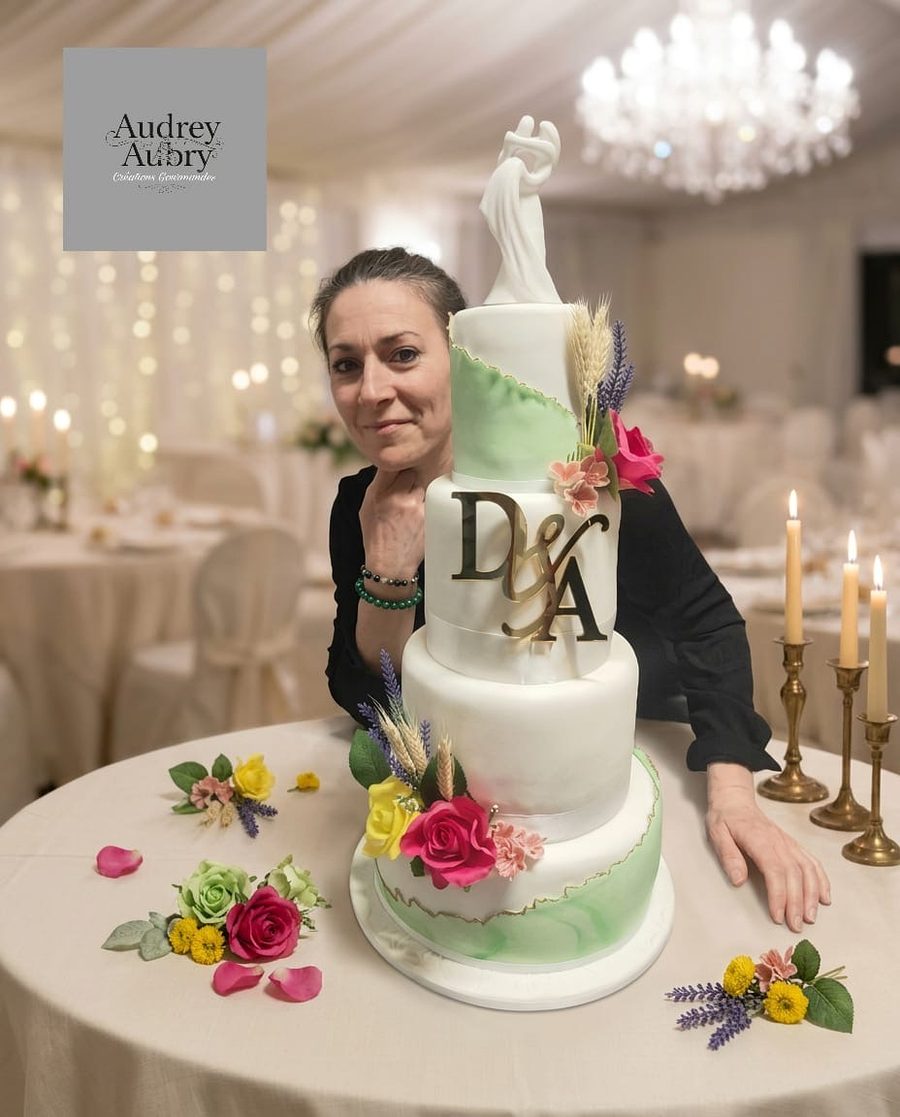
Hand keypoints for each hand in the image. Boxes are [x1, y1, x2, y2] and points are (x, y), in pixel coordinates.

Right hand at [359, 468, 424, 578]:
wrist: (389, 565)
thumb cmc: (376, 537)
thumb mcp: (366, 508)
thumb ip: (378, 486)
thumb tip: (389, 467)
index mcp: (378, 493)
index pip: (391, 464)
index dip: (396, 465)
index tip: (397, 469)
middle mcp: (397, 497)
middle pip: (411, 472)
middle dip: (409, 479)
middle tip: (405, 492)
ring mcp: (416, 507)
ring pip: (423, 486)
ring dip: (419, 493)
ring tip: (410, 509)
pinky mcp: (429, 516)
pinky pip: (431, 501)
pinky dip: (427, 506)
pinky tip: (417, 518)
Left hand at [706, 763, 830, 931]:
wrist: (735, 799)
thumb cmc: (725, 818)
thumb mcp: (717, 833)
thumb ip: (728, 856)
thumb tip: (738, 880)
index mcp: (759, 839)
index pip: (774, 870)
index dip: (779, 895)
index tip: (778, 916)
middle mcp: (779, 841)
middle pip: (794, 874)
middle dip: (797, 903)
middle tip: (796, 926)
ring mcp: (788, 843)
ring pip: (808, 870)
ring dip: (812, 895)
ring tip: (811, 917)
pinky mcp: (793, 845)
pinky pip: (812, 862)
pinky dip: (821, 880)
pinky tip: (824, 897)